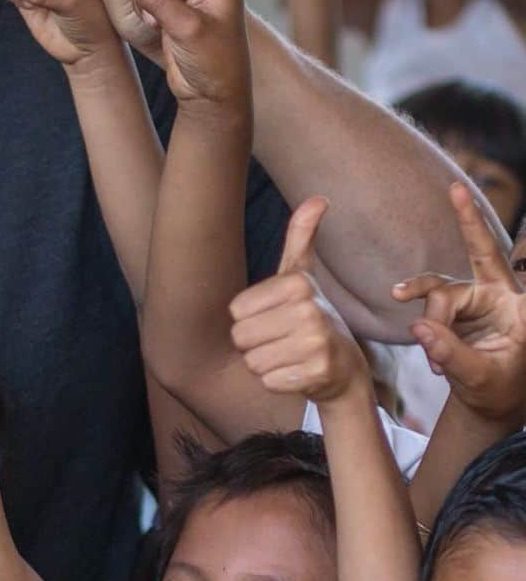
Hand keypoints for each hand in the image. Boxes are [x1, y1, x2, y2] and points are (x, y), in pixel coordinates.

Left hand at [229, 195, 366, 401]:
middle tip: (282, 340)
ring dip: (267, 364)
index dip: (250, 320)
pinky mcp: (316, 374)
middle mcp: (308, 310)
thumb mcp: (303, 276)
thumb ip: (301, 237)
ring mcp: (315, 343)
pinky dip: (279, 382)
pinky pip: (269, 381)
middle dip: (255, 345)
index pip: (236, 311)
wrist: (344, 368)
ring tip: (290, 356)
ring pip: (253, 362)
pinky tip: (298, 372)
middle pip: (240, 337)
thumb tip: (319, 198)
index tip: (275, 318)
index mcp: (298, 284)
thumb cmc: (313, 317)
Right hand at [392, 182, 525, 423]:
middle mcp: (497, 297)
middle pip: (467, 268)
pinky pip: (430, 312)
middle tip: (437, 224)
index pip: (497, 258)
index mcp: (517, 307)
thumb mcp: (479, 379)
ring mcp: (474, 304)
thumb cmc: (496, 392)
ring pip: (440, 294)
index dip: (476, 224)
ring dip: (430, 322)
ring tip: (429, 355)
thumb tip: (418, 327)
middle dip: (456, 240)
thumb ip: (450, 353)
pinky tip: (433, 361)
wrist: (488, 405)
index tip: (458, 190)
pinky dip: (427, 334)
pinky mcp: (454, 314)